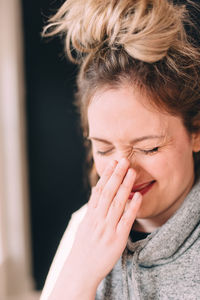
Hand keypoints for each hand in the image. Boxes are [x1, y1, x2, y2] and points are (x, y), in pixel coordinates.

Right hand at [49, 158, 141, 299]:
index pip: (99, 190)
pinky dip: (132, 207)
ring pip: (117, 202)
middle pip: (108, 192)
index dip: (106, 175)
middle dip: (116, 175)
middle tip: (124, 160)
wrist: (81, 269)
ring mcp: (108, 228)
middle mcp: (98, 219)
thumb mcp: (84, 225)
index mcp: (90, 215)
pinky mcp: (117, 238)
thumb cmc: (84, 246)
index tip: (113, 162)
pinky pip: (126, 220)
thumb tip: (98, 191)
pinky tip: (137, 195)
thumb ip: (93, 208)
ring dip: (125, 186)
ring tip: (132, 171)